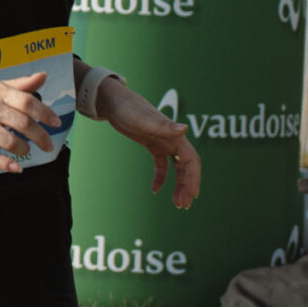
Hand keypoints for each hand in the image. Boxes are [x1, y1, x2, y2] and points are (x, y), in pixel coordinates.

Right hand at [0, 70, 60, 174]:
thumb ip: (21, 85)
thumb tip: (43, 76)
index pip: (27, 102)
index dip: (45, 113)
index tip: (56, 123)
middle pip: (23, 124)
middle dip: (41, 137)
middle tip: (49, 146)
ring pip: (10, 142)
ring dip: (24, 149)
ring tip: (27, 150)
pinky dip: (7, 164)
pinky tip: (18, 168)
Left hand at [100, 79, 200, 208]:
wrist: (113, 101)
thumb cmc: (128, 107)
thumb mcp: (143, 119)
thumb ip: (164, 126)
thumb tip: (184, 129)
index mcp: (175, 135)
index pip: (191, 159)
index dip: (194, 177)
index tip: (192, 195)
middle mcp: (172, 139)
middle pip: (186, 166)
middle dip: (187, 186)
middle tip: (183, 205)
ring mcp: (163, 142)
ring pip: (176, 167)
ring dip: (178, 184)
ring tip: (176, 203)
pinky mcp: (152, 144)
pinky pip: (162, 165)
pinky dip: (160, 178)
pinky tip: (155, 190)